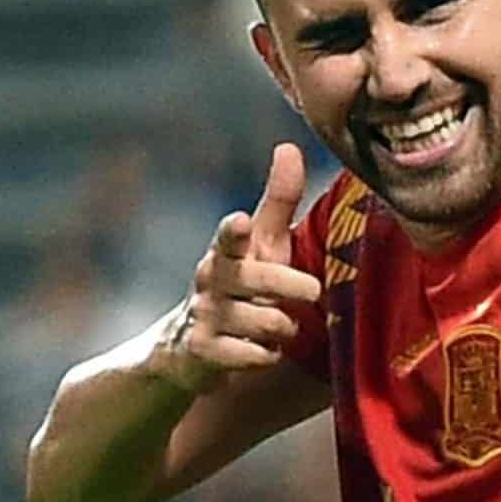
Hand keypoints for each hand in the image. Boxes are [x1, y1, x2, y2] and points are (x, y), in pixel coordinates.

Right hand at [159, 143, 320, 392]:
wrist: (188, 346)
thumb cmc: (241, 284)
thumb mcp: (262, 243)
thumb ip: (279, 200)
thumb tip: (289, 146)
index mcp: (225, 250)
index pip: (229, 237)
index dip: (234, 231)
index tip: (239, 222)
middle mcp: (210, 279)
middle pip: (261, 281)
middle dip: (291, 286)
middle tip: (312, 291)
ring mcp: (204, 316)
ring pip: (266, 323)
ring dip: (284, 327)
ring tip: (278, 326)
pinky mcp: (203, 351)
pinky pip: (254, 355)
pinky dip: (267, 355)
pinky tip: (262, 351)